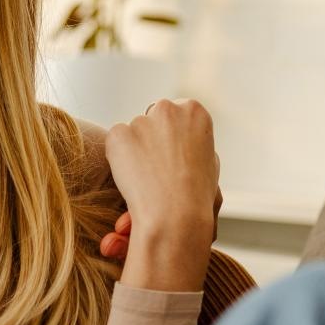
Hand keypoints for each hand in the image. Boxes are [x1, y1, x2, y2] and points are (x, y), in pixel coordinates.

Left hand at [103, 99, 219, 290]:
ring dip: (134, 152)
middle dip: (151, 139)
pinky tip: (132, 180)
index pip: (176, 113)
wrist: (177, 215)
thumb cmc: (197, 197)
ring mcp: (141, 120)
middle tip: (155, 169)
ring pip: (132, 134)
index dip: (171, 136)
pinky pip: (115, 145)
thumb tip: (184, 137)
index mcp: (194, 112)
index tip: (171, 155)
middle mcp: (168, 109)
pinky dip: (118, 161)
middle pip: (152, 119)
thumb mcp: (209, 162)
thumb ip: (194, 143)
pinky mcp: (118, 134)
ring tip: (146, 181)